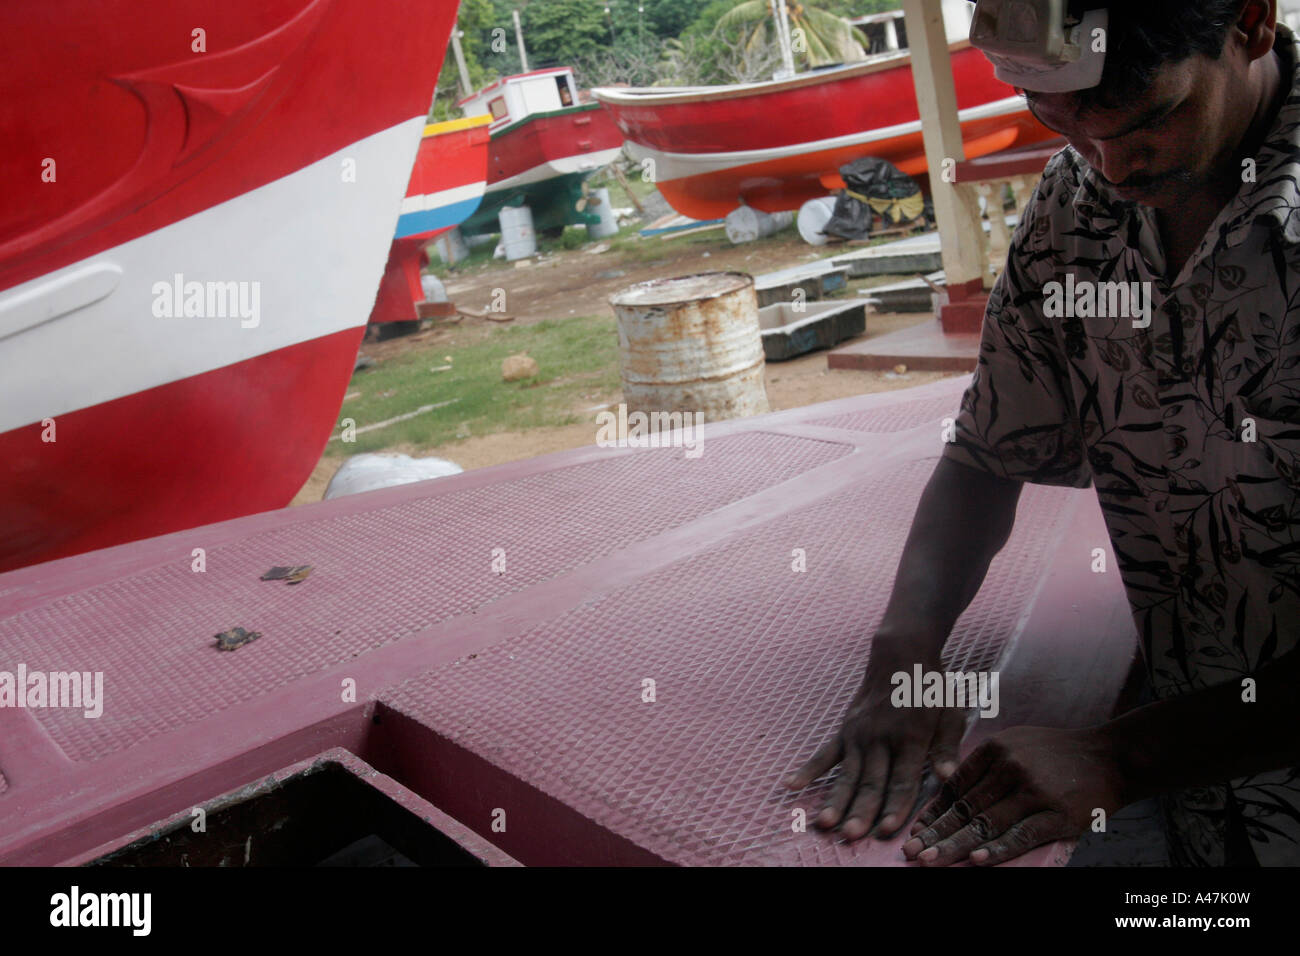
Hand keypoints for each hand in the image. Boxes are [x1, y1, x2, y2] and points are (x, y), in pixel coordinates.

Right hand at [782, 659, 966, 840]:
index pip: (902, 780)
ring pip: (847, 775)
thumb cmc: (931, 688)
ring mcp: (859, 735)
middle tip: (851, 835)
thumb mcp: (951, 714)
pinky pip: (824, 754)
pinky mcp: (845, 730)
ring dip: (836, 800)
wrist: (900, 654)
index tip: (888, 829)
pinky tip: (791, 786)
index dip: (896, 806)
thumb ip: (948, 748)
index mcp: (911, 738)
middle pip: (871, 782)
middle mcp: (881, 739)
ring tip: (825, 823)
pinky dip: (807, 770)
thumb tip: (948, 777)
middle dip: (861, 811)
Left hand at [903, 725, 1125, 865]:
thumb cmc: (1057, 754)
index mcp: (996, 749)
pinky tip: (976, 860)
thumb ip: (984, 765)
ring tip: (931, 860)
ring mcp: (1034, 791)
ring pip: (987, 824)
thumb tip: (948, 791)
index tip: (916, 831)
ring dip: (956, 846)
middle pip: (966, 807)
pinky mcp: (1057, 814)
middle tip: (911, 852)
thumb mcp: (1016, 743)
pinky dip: (997, 850)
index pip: (956, 786)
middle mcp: (1011, 768)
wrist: (1109, 757)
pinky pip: (1021, 836)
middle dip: (936, 833)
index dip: (934, 811)